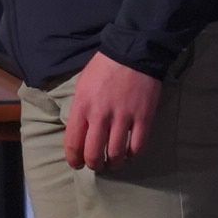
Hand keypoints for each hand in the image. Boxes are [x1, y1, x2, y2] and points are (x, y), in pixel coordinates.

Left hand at [60, 50, 162, 171]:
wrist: (133, 52)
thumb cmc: (104, 68)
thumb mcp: (83, 86)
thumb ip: (81, 110)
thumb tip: (80, 133)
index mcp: (82, 106)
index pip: (73, 143)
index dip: (74, 159)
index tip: (77, 164)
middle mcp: (101, 115)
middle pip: (94, 154)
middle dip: (93, 165)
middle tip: (96, 165)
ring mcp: (124, 117)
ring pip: (116, 154)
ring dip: (114, 163)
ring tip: (114, 162)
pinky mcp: (144, 117)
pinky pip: (138, 146)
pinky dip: (133, 154)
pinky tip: (130, 153)